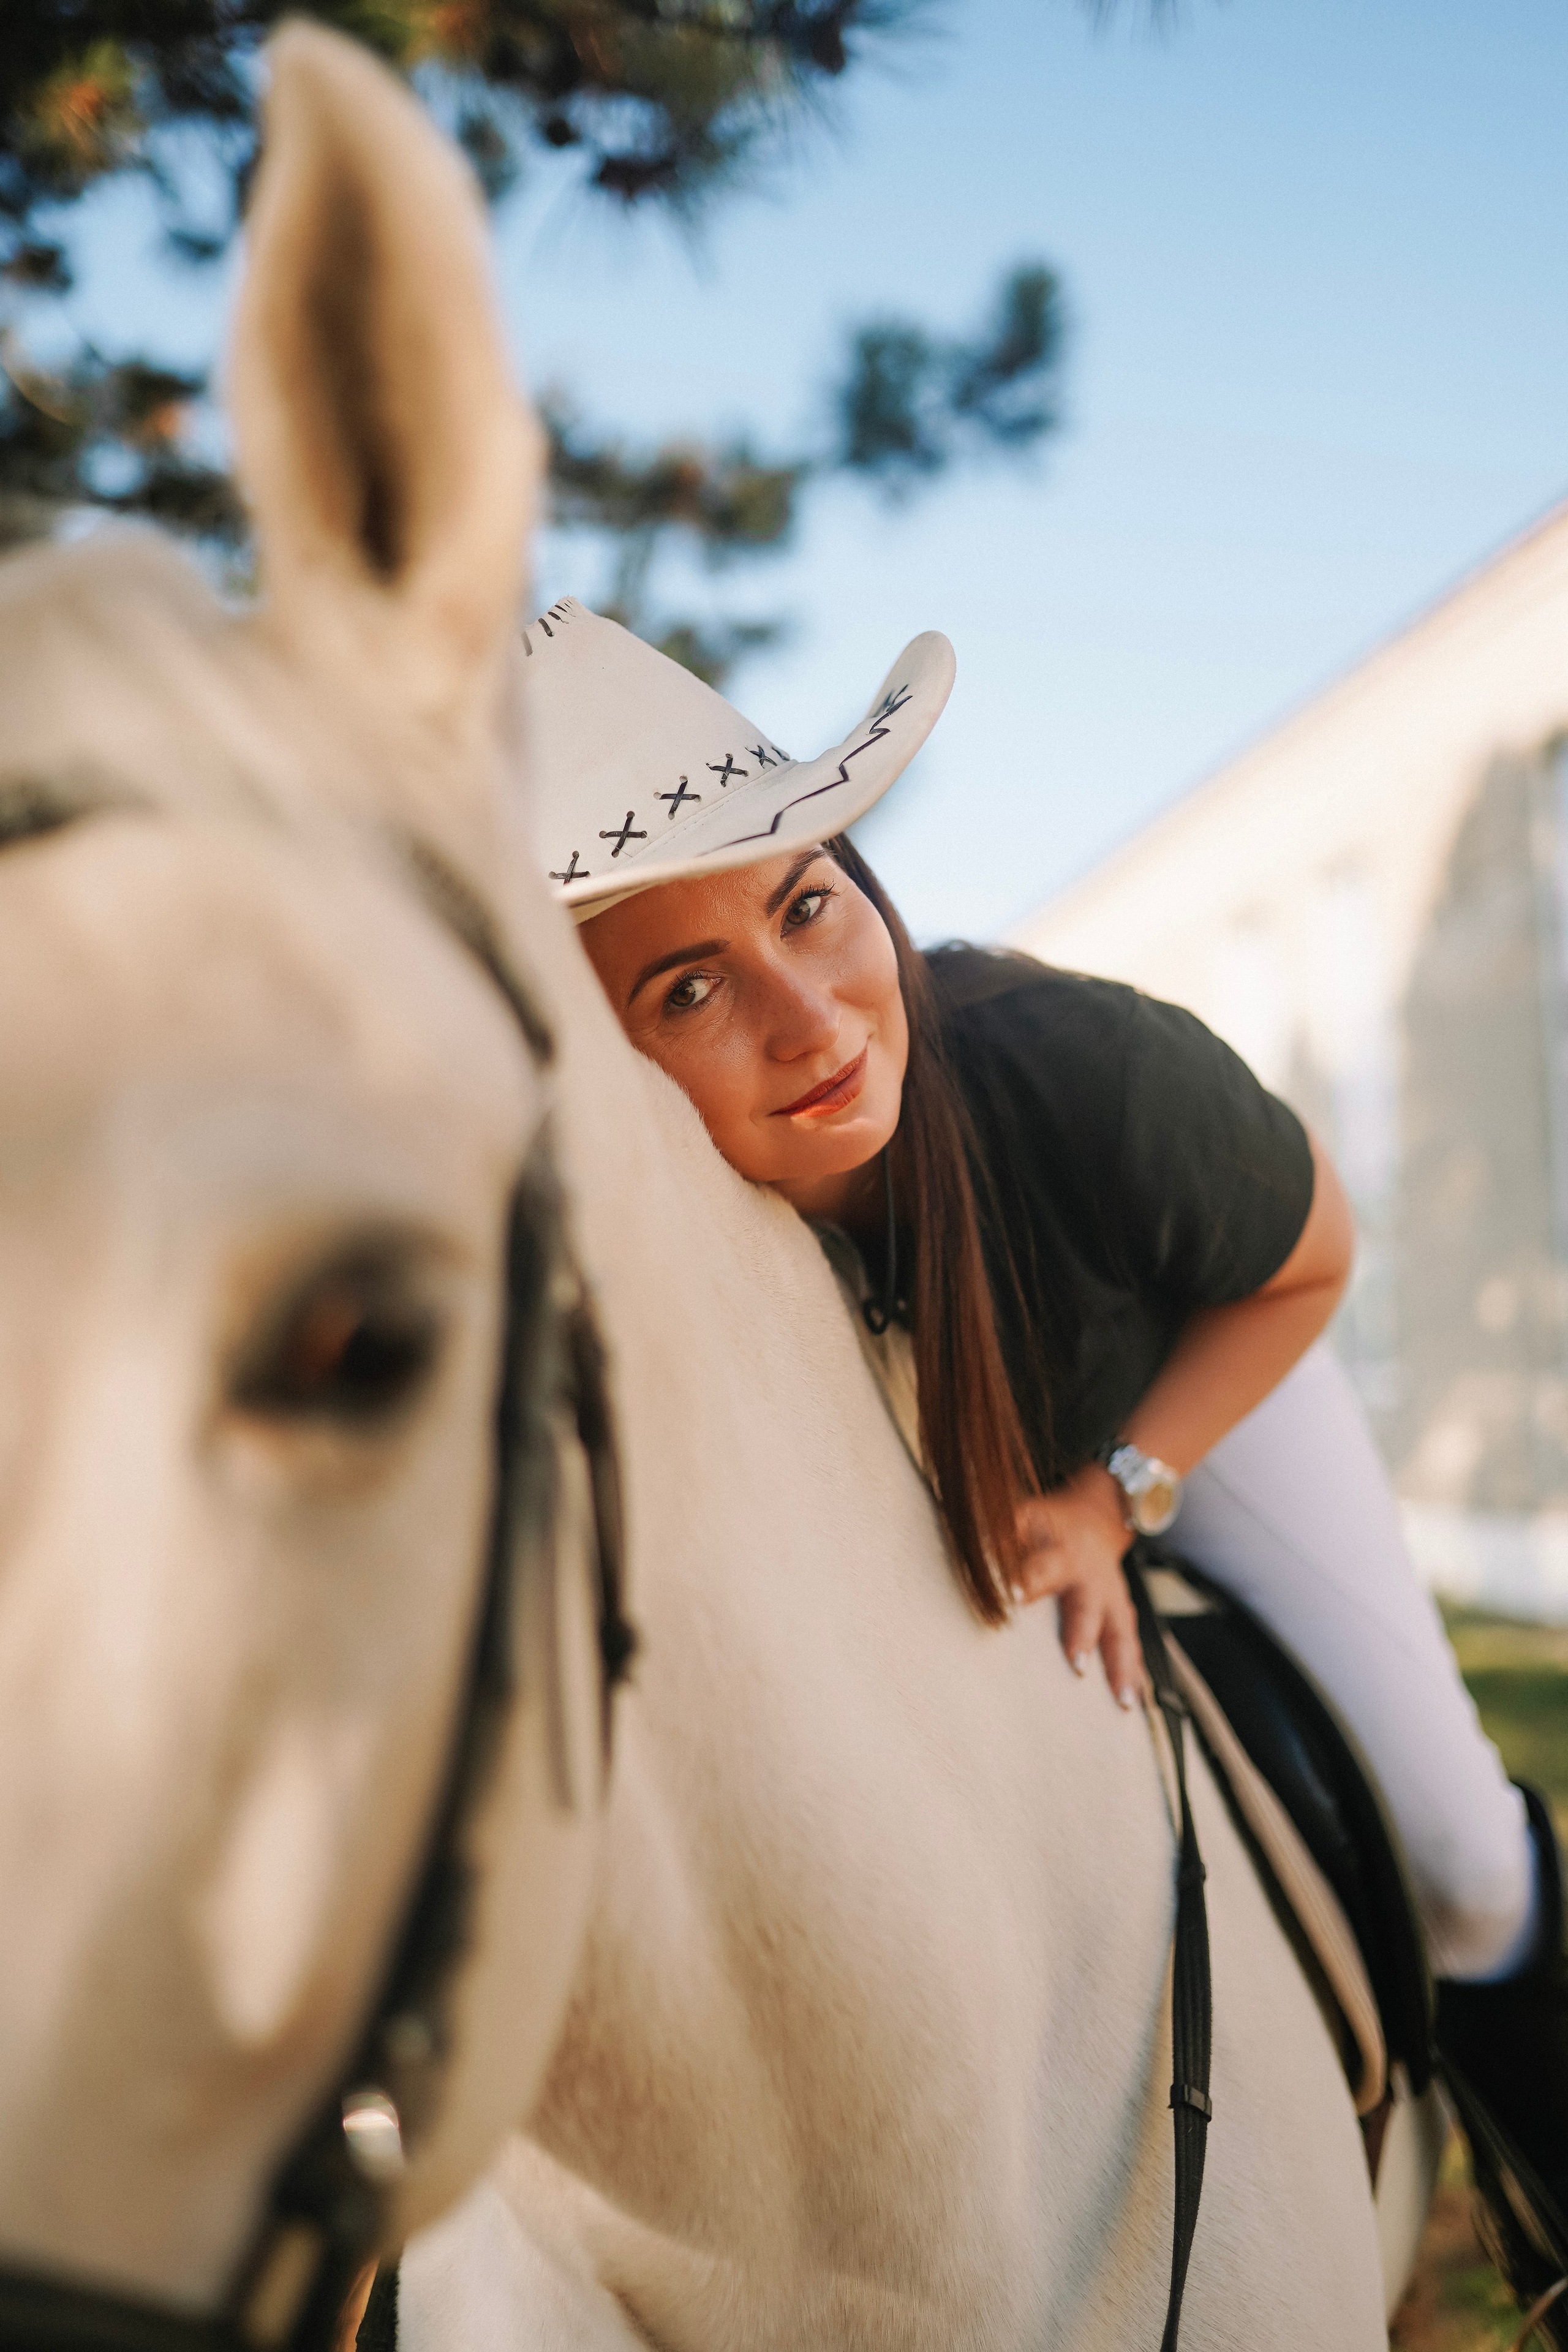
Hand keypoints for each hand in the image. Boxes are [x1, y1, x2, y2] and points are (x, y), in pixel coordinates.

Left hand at [1012, 1468, 1145, 1708]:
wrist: (1096, 1519)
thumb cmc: (1046, 1526)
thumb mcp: (1021, 1519)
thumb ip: (996, 1538)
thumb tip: (966, 1551)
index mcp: (1058, 1551)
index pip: (1042, 1566)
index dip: (1029, 1581)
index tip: (1014, 1599)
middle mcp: (1088, 1577)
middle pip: (1086, 1606)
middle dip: (1082, 1634)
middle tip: (1076, 1663)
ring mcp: (1110, 1599)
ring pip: (1118, 1632)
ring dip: (1119, 1666)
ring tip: (1121, 1700)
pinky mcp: (1121, 1617)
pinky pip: (1129, 1648)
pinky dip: (1133, 1676)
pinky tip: (1132, 1704)